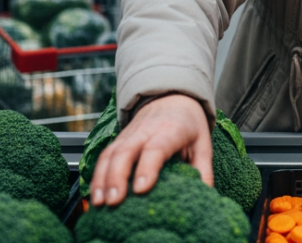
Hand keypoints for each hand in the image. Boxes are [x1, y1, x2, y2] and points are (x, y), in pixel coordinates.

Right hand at [90, 94, 211, 206]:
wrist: (172, 97)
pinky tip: (95, 194)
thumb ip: (203, 169)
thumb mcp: (202, 143)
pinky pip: (104, 156)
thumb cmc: (188, 123)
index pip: (156, 149)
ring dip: (102, 179)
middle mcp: (145, 131)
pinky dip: (97, 175)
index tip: (141, 189)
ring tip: (99, 203)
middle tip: (113, 201)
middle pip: (126, 152)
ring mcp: (129, 135)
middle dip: (116, 177)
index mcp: (170, 131)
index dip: (147, 168)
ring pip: (110, 154)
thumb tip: (206, 194)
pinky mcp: (119, 140)